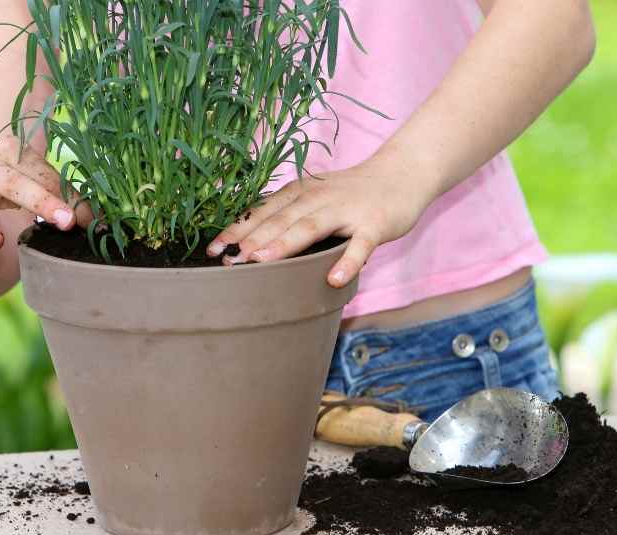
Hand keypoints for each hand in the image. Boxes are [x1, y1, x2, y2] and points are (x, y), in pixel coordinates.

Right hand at [0, 136, 86, 284]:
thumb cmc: (12, 176)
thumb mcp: (35, 175)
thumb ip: (66, 195)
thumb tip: (103, 224)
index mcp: (15, 153)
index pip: (49, 178)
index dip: (71, 200)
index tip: (93, 222)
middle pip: (15, 185)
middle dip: (43, 203)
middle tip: (67, 221)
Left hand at [206, 158, 434, 287]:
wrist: (403, 173)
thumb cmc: (352, 193)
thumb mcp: (316, 197)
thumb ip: (290, 215)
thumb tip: (253, 244)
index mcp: (301, 193)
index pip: (263, 212)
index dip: (237, 230)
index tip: (213, 250)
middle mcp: (319, 198)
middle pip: (280, 219)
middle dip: (251, 240)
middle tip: (227, 260)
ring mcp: (347, 211)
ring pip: (310, 227)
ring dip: (284, 244)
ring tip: (261, 262)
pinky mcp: (374, 225)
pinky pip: (359, 246)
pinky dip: (347, 262)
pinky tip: (334, 280)